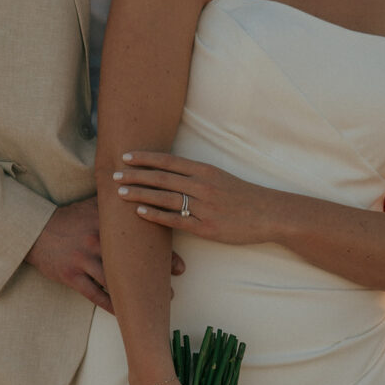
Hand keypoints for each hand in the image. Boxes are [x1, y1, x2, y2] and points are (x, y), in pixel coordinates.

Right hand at [25, 195, 184, 311]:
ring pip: (115, 281)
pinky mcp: (71, 276)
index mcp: (106, 223)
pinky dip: (110, 305)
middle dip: (154, 278)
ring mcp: (83, 260)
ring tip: (154, 304)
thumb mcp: (92, 207)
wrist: (35, 230)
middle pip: (131, 263)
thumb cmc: (68, 218)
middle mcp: (96, 241)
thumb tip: (146, 193)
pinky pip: (94, 294)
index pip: (140, 240)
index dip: (162, 254)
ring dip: (135, 295)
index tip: (180, 266)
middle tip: (172, 290)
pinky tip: (125, 313)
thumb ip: (118, 203)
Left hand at [114, 151, 265, 244]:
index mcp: (205, 170)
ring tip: (120, 193)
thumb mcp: (221, 178)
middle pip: (161, 178)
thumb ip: (197, 176)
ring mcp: (204, 206)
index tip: (126, 156)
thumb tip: (172, 174)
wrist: (269, 214)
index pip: (168, 161)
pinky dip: (156, 215)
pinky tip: (140, 213)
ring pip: (165, 198)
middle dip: (136, 175)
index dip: (146, 158)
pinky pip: (175, 220)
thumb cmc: (244, 197)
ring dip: (140, 194)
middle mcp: (202, 185)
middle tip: (114, 175)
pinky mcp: (206, 227)